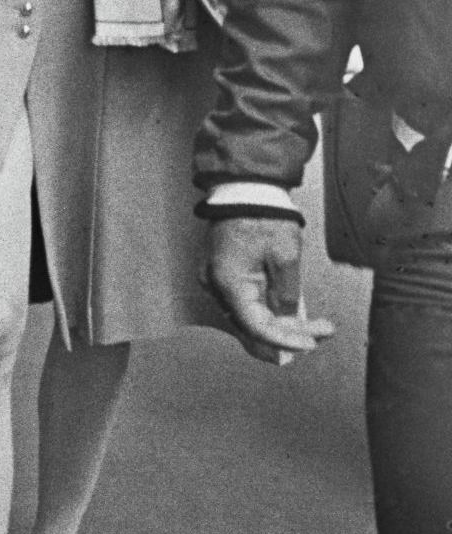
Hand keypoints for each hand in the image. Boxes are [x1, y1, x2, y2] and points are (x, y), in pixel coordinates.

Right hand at [205, 216, 336, 364]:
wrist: (247, 190)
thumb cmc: (263, 216)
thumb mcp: (286, 257)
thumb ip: (288, 294)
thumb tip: (288, 319)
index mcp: (229, 282)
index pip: (256, 326)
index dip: (285, 340)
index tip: (310, 343)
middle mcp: (216, 286)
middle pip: (249, 328)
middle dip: (284, 337)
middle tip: (317, 337)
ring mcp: (217, 282)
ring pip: (247, 320)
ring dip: (278, 327)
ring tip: (311, 328)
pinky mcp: (225, 276)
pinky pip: (244, 306)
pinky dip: (267, 314)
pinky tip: (290, 317)